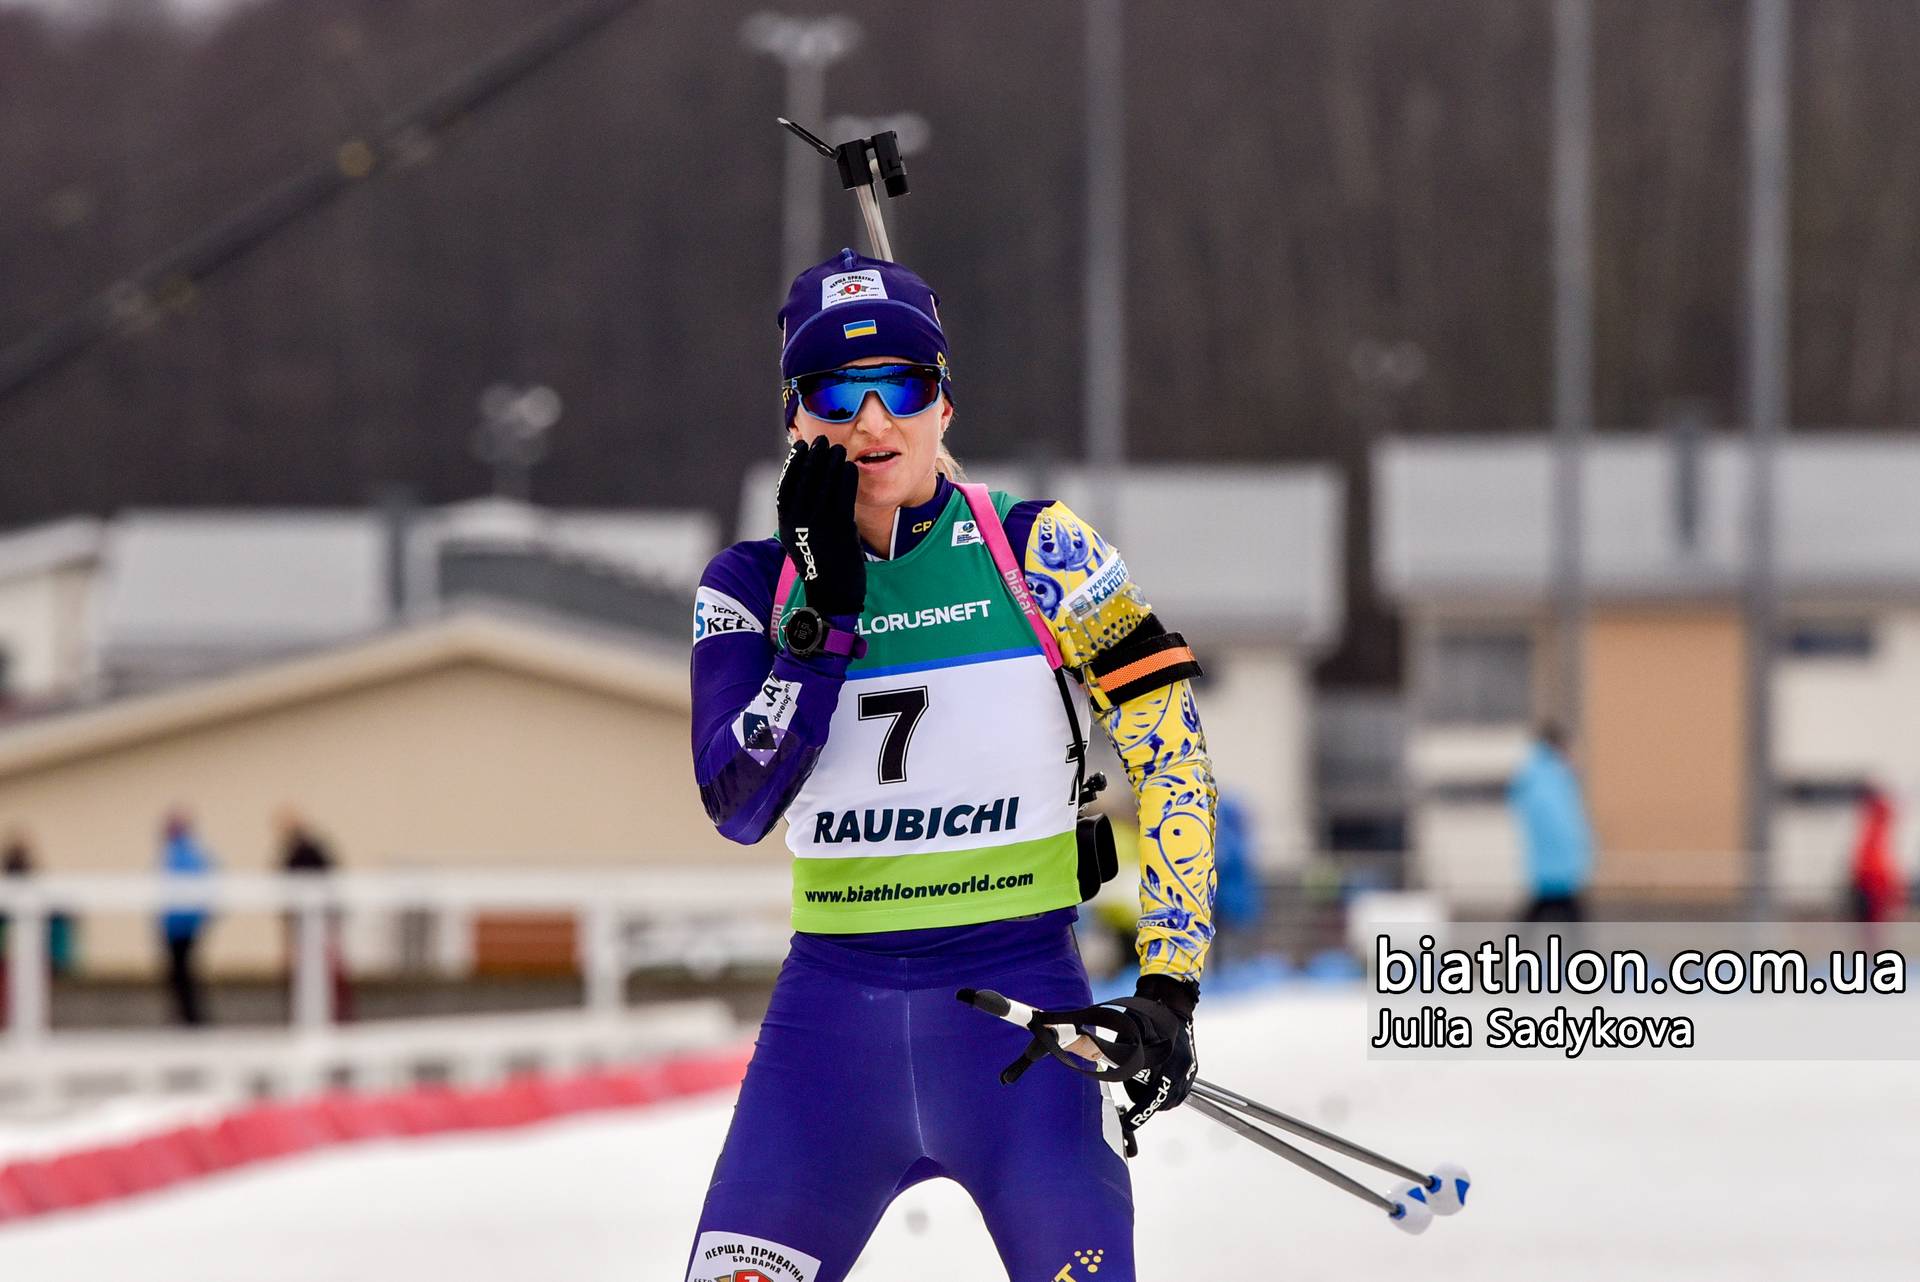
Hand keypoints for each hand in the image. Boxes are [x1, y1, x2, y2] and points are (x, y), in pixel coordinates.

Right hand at [776, 436, 864, 617]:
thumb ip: (801, 516)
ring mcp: (819, 525)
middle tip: (821, 440)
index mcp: (786, 525)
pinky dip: (846, 478)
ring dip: (831, 462)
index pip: (786, 485)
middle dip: (813, 457)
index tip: (800, 447)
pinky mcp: (840, 529)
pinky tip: (850, 467)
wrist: (833, 595)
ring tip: (837, 448)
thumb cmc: (821, 566)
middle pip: (805, 480)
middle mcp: (799, 523)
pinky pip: (843, 496)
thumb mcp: (802, 539)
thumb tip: (807, 489)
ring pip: (825, 485)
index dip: (793, 463)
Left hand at [1114, 974, 1197, 1143]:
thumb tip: (1112, 1078)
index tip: (1129, 1123)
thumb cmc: (1147, 1020)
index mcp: (1167, 1064)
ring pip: (1173, 1099)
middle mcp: (1181, 1069)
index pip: (1152, 1099)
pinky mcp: (1192, 1069)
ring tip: (1144, 1083)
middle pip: (1163, 1103)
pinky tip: (1156, 1080)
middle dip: (1147, 1103)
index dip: (1139, 1114)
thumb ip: (1124, 1063)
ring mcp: (1189, 1070)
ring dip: (1157, 1098)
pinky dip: (1167, 1091)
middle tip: (1133, 1093)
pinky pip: (1180, 1091)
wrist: (1171, 1006)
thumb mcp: (1129, 1040)